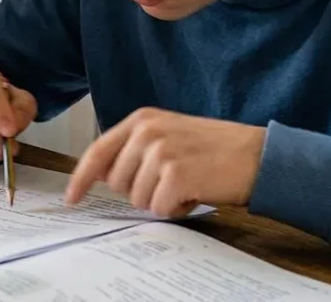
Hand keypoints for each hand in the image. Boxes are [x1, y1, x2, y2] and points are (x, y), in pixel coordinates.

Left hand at [64, 107, 265, 216]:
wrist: (258, 155)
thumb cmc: (213, 150)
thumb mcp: (168, 137)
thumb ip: (134, 150)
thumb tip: (101, 175)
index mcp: (141, 120)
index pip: (98, 151)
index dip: (82, 178)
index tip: (72, 197)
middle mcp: (147, 131)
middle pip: (117, 183)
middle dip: (141, 192)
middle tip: (171, 181)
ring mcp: (160, 151)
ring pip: (137, 199)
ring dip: (161, 201)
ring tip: (186, 184)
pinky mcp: (176, 174)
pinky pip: (158, 209)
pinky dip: (176, 210)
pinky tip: (194, 194)